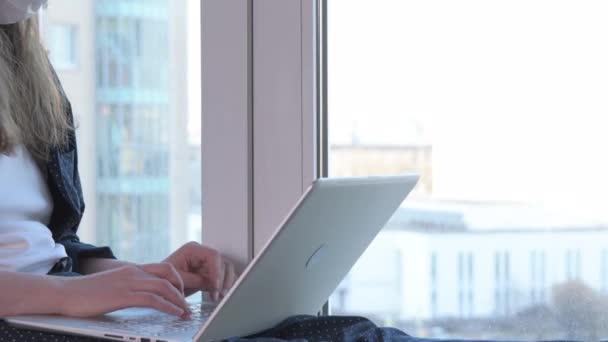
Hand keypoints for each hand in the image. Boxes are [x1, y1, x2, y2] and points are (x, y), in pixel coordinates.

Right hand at [57, 264, 191, 317]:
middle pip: (169, 274)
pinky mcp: (124, 295)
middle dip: (183, 289)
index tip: (182, 294)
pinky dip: (169, 307)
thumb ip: (127, 287)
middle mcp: (133, 272)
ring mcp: (129, 282)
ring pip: (165, 286)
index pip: (163, 268)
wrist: (63, 293)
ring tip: (185, 313)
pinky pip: (154, 299)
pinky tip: (175, 314)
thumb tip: (139, 297)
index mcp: (131, 269)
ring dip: (179, 301)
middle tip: (187, 305)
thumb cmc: (84, 293)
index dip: (177, 280)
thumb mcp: (112, 285)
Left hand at [163, 242, 236, 299]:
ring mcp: (207, 262)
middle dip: (222, 279)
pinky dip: (224, 285)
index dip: (217, 270)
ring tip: (220, 296)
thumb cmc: (164, 280)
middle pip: (222, 262)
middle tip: (219, 294)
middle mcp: (202, 254)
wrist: (159, 286)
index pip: (213, 255)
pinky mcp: (210, 272)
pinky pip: (223, 276)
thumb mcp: (179, 280)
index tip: (215, 285)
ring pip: (226, 269)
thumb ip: (197, 280)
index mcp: (193, 250)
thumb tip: (213, 285)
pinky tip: (221, 294)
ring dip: (225, 283)